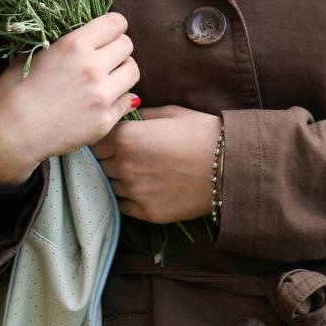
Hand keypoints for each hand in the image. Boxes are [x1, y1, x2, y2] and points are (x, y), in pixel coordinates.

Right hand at [0, 13, 138, 183]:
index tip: (106, 34)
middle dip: (117, 48)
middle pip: (127, 45)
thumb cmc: (12, 94)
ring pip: (133, 71)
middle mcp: (93, 68)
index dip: (112, 26)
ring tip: (107, 77)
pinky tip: (101, 101)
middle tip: (105, 57)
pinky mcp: (106, 121)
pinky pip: (127, 100)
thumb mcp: (31, 56)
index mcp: (74, 45)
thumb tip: (78, 39)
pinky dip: (118, 98)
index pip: (116, 23)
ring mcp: (102, 96)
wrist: (9, 137)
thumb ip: (60, 44)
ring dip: (122, 71)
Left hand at [89, 104, 222, 224]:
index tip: (116, 138)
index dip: (105, 139)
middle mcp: (124, 166)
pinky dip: (130, 197)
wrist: (229, 167)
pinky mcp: (147, 212)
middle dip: (111, 158)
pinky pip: (124, 205)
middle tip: (131, 155)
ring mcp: (135, 192)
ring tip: (143, 171)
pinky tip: (147, 188)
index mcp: (126, 138)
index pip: (96, 141)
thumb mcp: (170, 113)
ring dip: (121, 178)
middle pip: (101, 164)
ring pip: (111, 185)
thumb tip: (124, 115)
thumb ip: (140, 115)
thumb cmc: (202, 133)